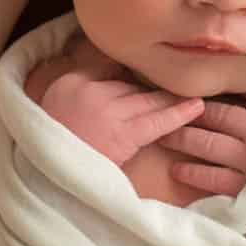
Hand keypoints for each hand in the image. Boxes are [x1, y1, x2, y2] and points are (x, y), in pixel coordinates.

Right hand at [39, 68, 203, 169]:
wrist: (49, 176)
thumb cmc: (54, 146)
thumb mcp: (58, 106)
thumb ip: (81, 87)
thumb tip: (115, 74)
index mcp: (71, 82)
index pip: (109, 69)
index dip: (131, 75)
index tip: (146, 76)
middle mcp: (89, 90)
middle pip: (130, 84)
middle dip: (153, 86)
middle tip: (179, 82)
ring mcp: (108, 112)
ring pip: (147, 98)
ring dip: (171, 97)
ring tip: (195, 92)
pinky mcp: (124, 135)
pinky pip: (157, 121)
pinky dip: (178, 114)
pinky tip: (197, 107)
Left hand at [155, 87, 245, 197]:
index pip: (237, 90)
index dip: (209, 87)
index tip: (185, 83)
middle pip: (216, 116)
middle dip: (187, 111)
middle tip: (162, 106)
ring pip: (208, 144)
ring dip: (182, 139)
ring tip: (163, 135)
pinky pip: (213, 178)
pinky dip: (192, 173)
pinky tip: (176, 170)